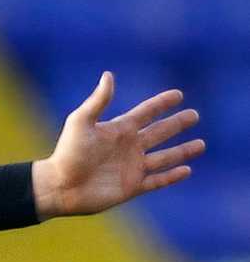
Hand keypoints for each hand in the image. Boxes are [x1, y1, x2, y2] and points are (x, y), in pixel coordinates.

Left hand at [32, 71, 203, 218]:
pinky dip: (172, 176)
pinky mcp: (132, 186)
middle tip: (194, 115)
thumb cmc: (68, 153)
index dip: (161, 103)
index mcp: (118, 130)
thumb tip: (109, 75)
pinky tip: (187, 170)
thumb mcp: (81, 122)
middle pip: (159, 132)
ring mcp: (131, 167)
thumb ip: (98, 101)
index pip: (146, 112)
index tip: (178, 94)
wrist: (59, 186)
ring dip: (182, 151)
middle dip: (177, 124)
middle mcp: (128, 147)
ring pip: (164, 157)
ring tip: (201, 144)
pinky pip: (157, 180)